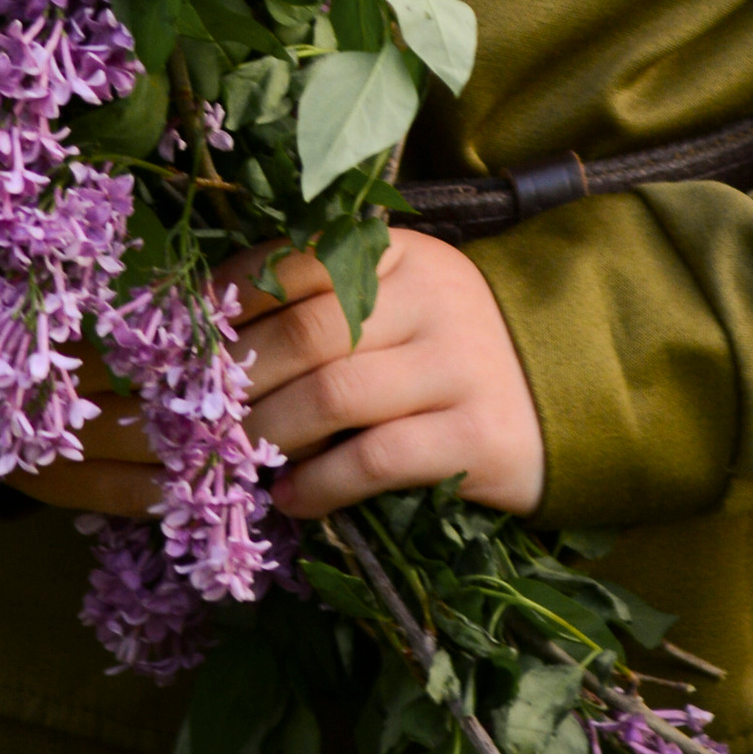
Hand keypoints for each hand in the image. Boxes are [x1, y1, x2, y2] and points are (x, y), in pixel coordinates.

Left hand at [225, 230, 545, 520]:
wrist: (563, 397)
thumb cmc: (446, 351)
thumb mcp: (398, 302)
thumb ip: (327, 304)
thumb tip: (214, 339)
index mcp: (402, 253)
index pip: (301, 260)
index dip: (235, 296)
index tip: (189, 335)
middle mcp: (432, 299)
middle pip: (309, 331)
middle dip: (240, 377)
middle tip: (199, 414)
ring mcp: (459, 366)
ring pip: (335, 395)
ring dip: (270, 433)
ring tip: (238, 459)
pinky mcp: (478, 437)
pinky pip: (377, 460)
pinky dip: (321, 485)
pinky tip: (293, 500)